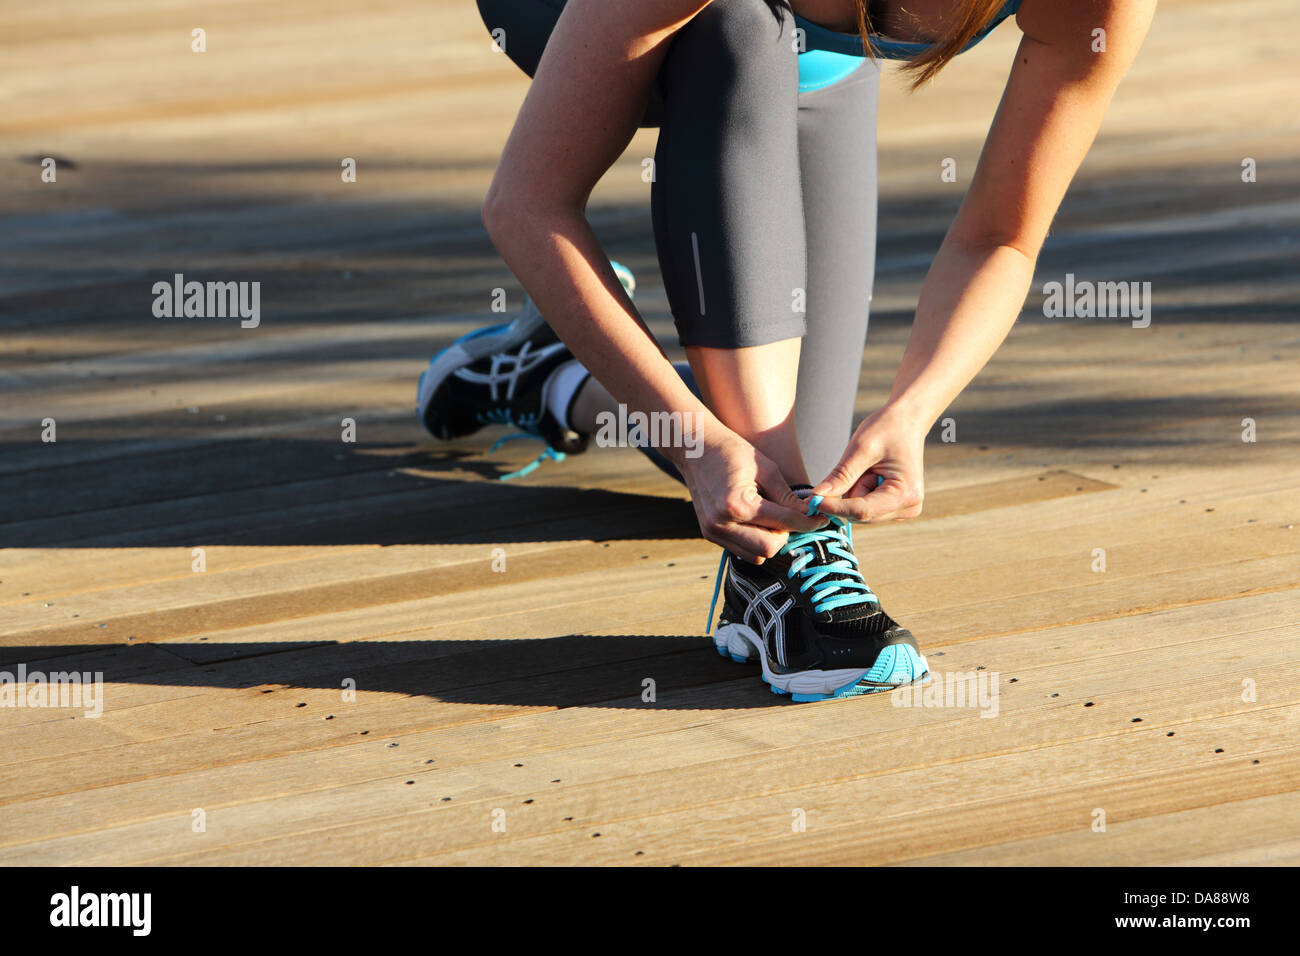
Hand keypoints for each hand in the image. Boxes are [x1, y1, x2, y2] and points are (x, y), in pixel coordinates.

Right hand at [676, 420, 826, 563]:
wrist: (694, 448)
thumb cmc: (731, 451)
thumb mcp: (766, 468)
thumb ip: (788, 496)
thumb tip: (810, 514)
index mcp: (738, 505)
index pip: (784, 523)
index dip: (808, 522)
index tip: (822, 519)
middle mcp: (722, 524)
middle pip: (770, 548)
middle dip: (785, 534)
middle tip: (789, 515)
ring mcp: (713, 532)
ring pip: (756, 556)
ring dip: (769, 540)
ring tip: (770, 517)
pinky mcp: (709, 534)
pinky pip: (741, 551)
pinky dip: (754, 540)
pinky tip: (756, 520)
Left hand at [811, 405, 926, 522]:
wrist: (906, 420)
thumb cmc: (886, 428)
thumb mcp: (861, 448)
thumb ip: (841, 475)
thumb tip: (816, 496)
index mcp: (906, 494)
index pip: (862, 511)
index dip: (834, 507)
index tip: (810, 501)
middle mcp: (908, 508)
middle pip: (860, 514)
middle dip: (849, 493)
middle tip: (859, 465)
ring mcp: (903, 510)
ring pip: (859, 512)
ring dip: (855, 491)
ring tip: (871, 467)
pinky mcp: (895, 508)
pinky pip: (865, 507)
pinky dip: (860, 491)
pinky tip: (872, 474)